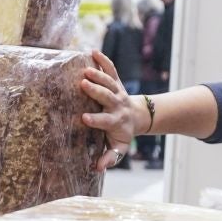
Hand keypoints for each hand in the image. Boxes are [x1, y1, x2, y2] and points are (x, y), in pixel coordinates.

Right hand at [78, 50, 144, 172]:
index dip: (96, 120)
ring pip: (110, 82)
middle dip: (97, 91)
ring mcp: (118, 91)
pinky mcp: (117, 82)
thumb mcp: (119, 148)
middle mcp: (117, 105)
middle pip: (108, 97)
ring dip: (99, 75)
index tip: (84, 118)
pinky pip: (111, 70)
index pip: (105, 121)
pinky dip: (104, 60)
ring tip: (86, 69)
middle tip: (83, 84)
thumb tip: (98, 168)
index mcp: (116, 122)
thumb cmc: (123, 134)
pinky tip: (93, 52)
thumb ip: (110, 157)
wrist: (138, 116)